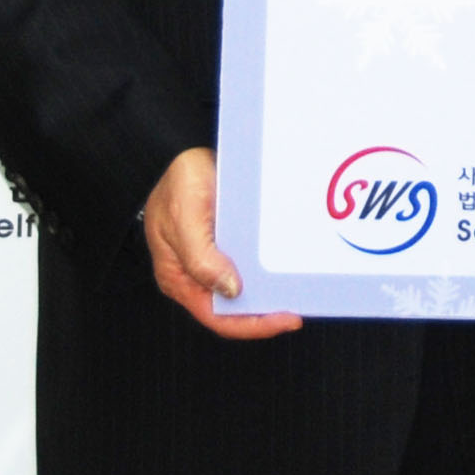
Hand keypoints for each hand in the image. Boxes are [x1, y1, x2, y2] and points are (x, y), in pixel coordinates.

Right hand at [145, 147, 301, 339]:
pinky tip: (282, 267)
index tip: (285, 319)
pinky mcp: (225, 241)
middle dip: (264, 314)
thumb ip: (201, 258)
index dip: (252, 325)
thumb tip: (230, 290)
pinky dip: (265, 269)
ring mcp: (210, 258)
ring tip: (295, 292)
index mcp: (179, 278)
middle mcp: (195, 274)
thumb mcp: (185, 217)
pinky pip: (247, 263)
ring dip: (267, 293)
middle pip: (232, 309)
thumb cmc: (176, 181)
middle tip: (297, 309)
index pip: (217, 317)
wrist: (180, 150)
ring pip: (242, 289)